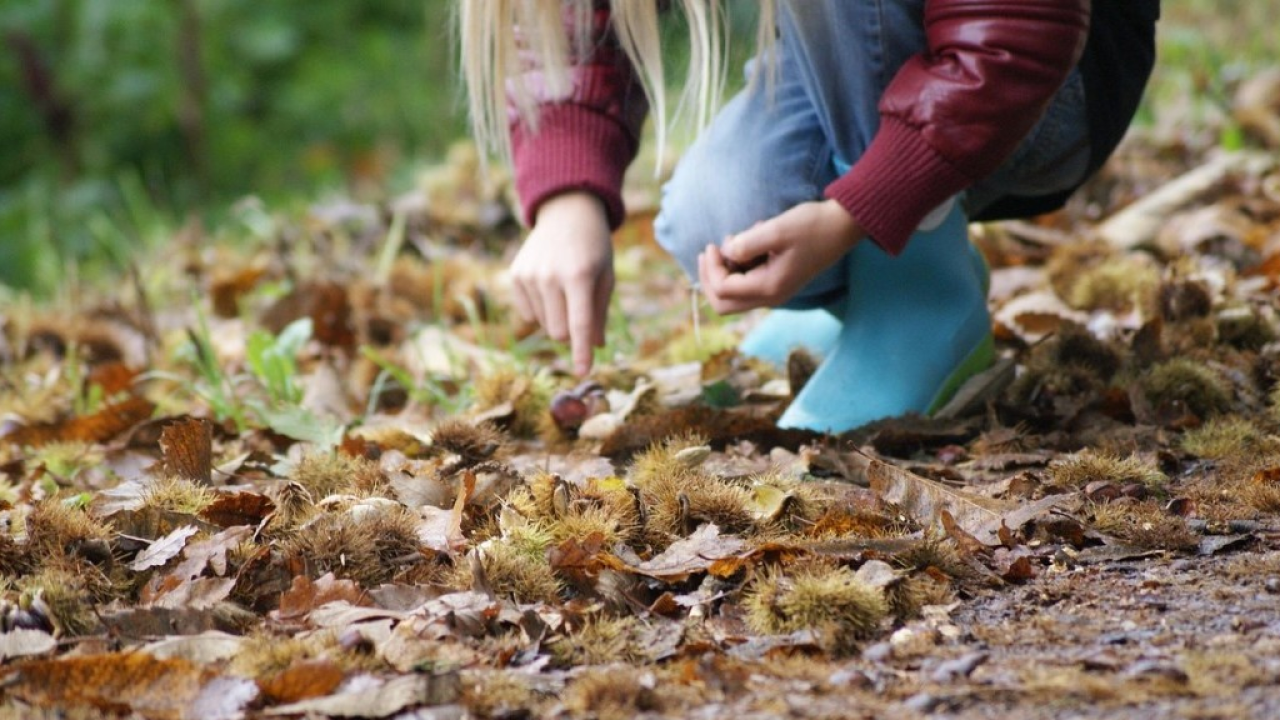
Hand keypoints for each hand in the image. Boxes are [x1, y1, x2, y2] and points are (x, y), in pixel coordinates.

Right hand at [509, 192, 613, 374]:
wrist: (566, 212)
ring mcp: (529, 275)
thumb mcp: (605, 276)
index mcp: (579, 276)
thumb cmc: (593, 248)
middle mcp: (550, 276)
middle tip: (580, 311)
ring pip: (542, 325)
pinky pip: (527, 314)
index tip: (584, 372)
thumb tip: (595, 347)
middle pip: (558, 332)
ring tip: (565, 288)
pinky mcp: (515, 275)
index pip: (580, 324)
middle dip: (570, 333)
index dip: (582, 351)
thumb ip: (600, 313)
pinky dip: (540, 310)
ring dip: (556, 318)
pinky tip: (548, 286)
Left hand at [697, 199, 863, 314]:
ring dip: (725, 271)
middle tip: (710, 251)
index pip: (723, 289)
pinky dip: (739, 266)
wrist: (841, 227)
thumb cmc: (812, 226)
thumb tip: (726, 252)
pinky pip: (746, 284)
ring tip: (738, 239)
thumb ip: (746, 243)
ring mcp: (774, 292)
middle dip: (710, 278)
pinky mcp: (776, 283)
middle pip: (723, 304)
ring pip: (732, 296)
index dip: (711, 268)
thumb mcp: (776, 230)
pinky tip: (751, 240)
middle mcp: (771, 297)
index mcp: (770, 287)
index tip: (713, 244)